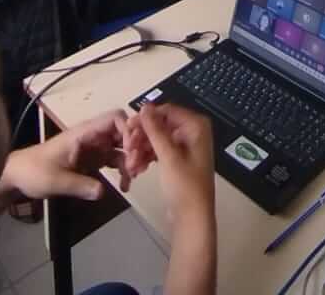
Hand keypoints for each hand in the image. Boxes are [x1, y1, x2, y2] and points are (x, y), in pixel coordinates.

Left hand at [0, 110, 135, 201]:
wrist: (19, 176)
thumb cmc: (35, 171)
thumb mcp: (56, 181)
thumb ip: (80, 185)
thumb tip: (102, 191)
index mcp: (83, 133)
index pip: (114, 119)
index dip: (128, 131)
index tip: (132, 152)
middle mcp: (93, 136)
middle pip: (124, 131)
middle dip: (135, 147)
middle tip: (137, 168)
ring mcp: (95, 147)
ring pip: (123, 147)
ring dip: (131, 160)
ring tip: (132, 179)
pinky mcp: (94, 159)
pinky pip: (116, 160)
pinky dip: (124, 170)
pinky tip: (124, 186)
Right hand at [135, 104, 215, 224]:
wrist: (192, 217)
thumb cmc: (185, 187)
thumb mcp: (168, 156)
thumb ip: (156, 130)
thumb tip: (146, 107)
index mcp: (196, 126)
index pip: (166, 111)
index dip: (146, 119)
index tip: (128, 128)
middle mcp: (193, 132)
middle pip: (160, 125)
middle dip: (142, 137)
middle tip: (128, 149)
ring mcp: (185, 146)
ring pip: (157, 139)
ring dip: (142, 149)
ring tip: (131, 164)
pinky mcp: (177, 160)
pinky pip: (159, 151)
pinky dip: (147, 157)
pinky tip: (136, 168)